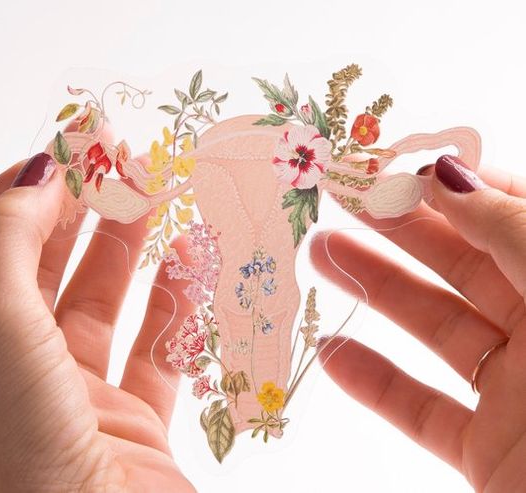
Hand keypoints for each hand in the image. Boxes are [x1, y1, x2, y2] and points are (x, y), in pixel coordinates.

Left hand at [0, 152, 195, 491]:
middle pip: (45, 272)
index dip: (23, 195)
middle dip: (81, 212)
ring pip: (104, 305)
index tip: (68, 150)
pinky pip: (155, 350)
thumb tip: (35, 172)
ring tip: (155, 196)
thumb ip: (6, 243)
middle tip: (119, 162)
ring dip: (129, 250)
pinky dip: (175, 303)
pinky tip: (190, 259)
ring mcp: (76, 397)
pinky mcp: (132, 421)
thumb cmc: (18, 452)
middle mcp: (14, 372)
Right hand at [312, 155, 525, 491]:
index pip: (512, 218)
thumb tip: (448, 172)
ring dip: (374, 291)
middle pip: (465, 266)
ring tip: (319, 254)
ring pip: (437, 329)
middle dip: (398, 228)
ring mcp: (521, 397)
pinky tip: (332, 353)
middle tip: (340, 199)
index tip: (392, 166)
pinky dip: (376, 382)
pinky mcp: (491, 453)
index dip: (453, 188)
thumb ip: (512, 232)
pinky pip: (425, 410)